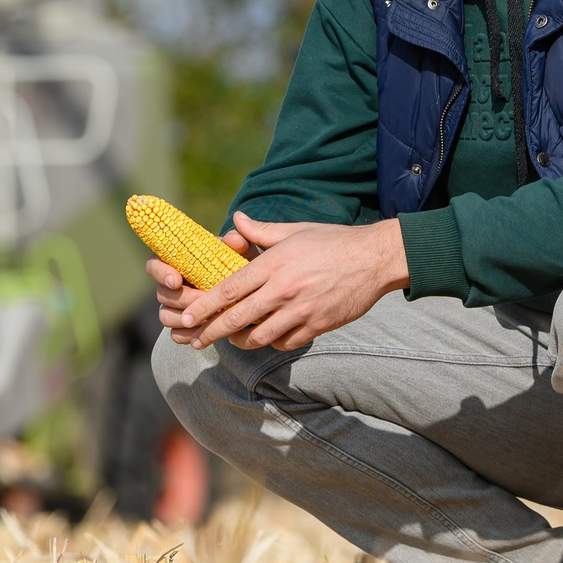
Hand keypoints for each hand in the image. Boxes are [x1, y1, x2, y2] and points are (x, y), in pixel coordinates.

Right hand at [147, 228, 259, 327]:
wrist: (251, 293)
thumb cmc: (242, 266)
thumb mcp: (244, 253)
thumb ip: (240, 243)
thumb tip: (233, 239)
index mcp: (178, 262)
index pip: (154, 264)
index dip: (161, 272)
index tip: (177, 279)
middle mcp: (171, 285)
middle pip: (161, 294)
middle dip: (182, 299)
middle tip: (204, 300)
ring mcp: (174, 307)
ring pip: (165, 317)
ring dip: (185, 318)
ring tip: (208, 317)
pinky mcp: (182, 326)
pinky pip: (176, 335)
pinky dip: (189, 335)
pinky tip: (205, 331)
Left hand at [167, 213, 409, 351]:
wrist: (374, 258)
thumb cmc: (332, 241)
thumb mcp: (294, 230)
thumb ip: (261, 231)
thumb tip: (236, 219)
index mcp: (274, 264)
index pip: (229, 289)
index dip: (205, 306)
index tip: (188, 317)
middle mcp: (284, 289)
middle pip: (238, 318)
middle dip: (212, 332)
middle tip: (196, 340)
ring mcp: (301, 310)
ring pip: (260, 336)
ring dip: (241, 341)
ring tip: (231, 340)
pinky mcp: (318, 325)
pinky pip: (286, 342)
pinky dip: (273, 342)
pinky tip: (268, 337)